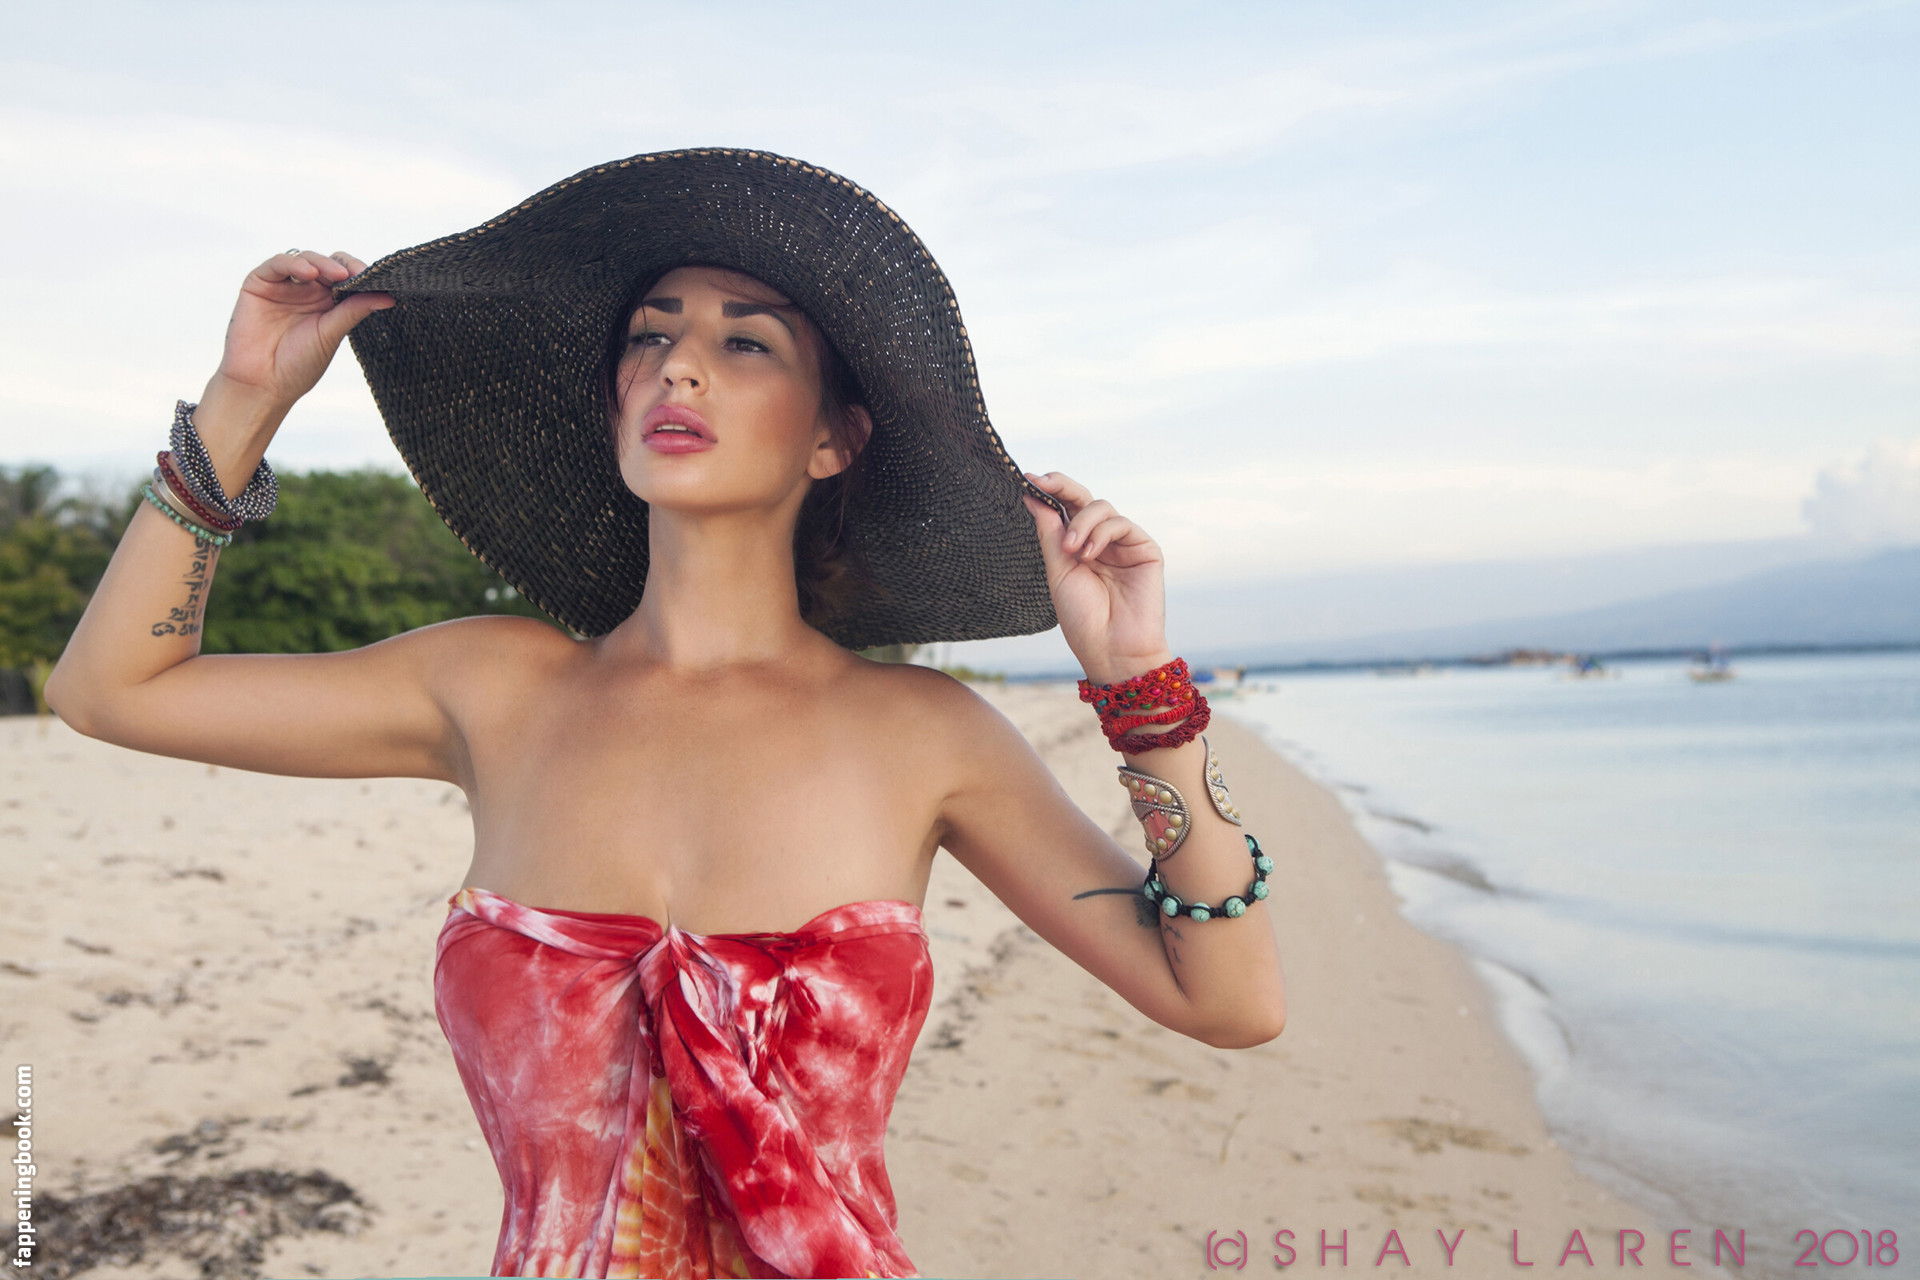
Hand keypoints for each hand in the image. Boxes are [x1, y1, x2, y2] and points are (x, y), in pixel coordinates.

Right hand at [212, 250, 393, 409]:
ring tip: (338, 275)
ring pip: (306, 259)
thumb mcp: (331, 334)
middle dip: (344, 266)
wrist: (262, 383)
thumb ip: (354, 311)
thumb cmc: (298, 364)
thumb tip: (389, 297)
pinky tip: (309, 273)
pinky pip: (277, 264)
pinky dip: (294, 263)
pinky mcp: (259, 282)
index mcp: (328, 302)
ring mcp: (284, 285)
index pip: (346, 276)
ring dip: (323, 263)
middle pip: (328, 264)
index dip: (359, 273)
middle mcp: (307, 290)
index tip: (375, 278)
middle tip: (358, 274)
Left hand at [1022, 472, 1172, 684]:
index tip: (1028, 480)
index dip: (1050, 491)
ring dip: (1081, 523)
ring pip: (1102, 507)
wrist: (1111, 649)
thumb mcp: (1058, 570)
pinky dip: (1101, 533)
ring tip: (1071, 551)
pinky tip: (1090, 555)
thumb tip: (1032, 496)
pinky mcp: (1145, 549)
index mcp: (1078, 547)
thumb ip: (1050, 532)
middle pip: (1084, 499)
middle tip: (1042, 483)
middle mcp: (1101, 542)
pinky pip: (1121, 524)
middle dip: (1062, 487)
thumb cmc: (1083, 618)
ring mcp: (1124, 545)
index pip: (1065, 509)